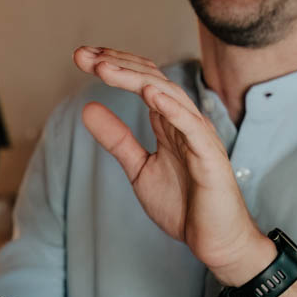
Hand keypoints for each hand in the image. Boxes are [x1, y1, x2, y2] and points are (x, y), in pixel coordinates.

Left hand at [75, 46, 276, 284]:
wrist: (215, 241)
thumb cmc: (184, 205)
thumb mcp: (139, 169)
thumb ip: (117, 140)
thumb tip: (87, 108)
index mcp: (169, 123)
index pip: (141, 81)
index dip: (114, 67)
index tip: (82, 57)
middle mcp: (185, 122)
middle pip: (151, 80)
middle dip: (117, 65)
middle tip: (83, 56)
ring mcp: (199, 136)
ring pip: (168, 95)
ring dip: (135, 79)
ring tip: (105, 68)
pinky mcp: (210, 156)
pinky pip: (192, 126)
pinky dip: (171, 107)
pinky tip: (149, 93)